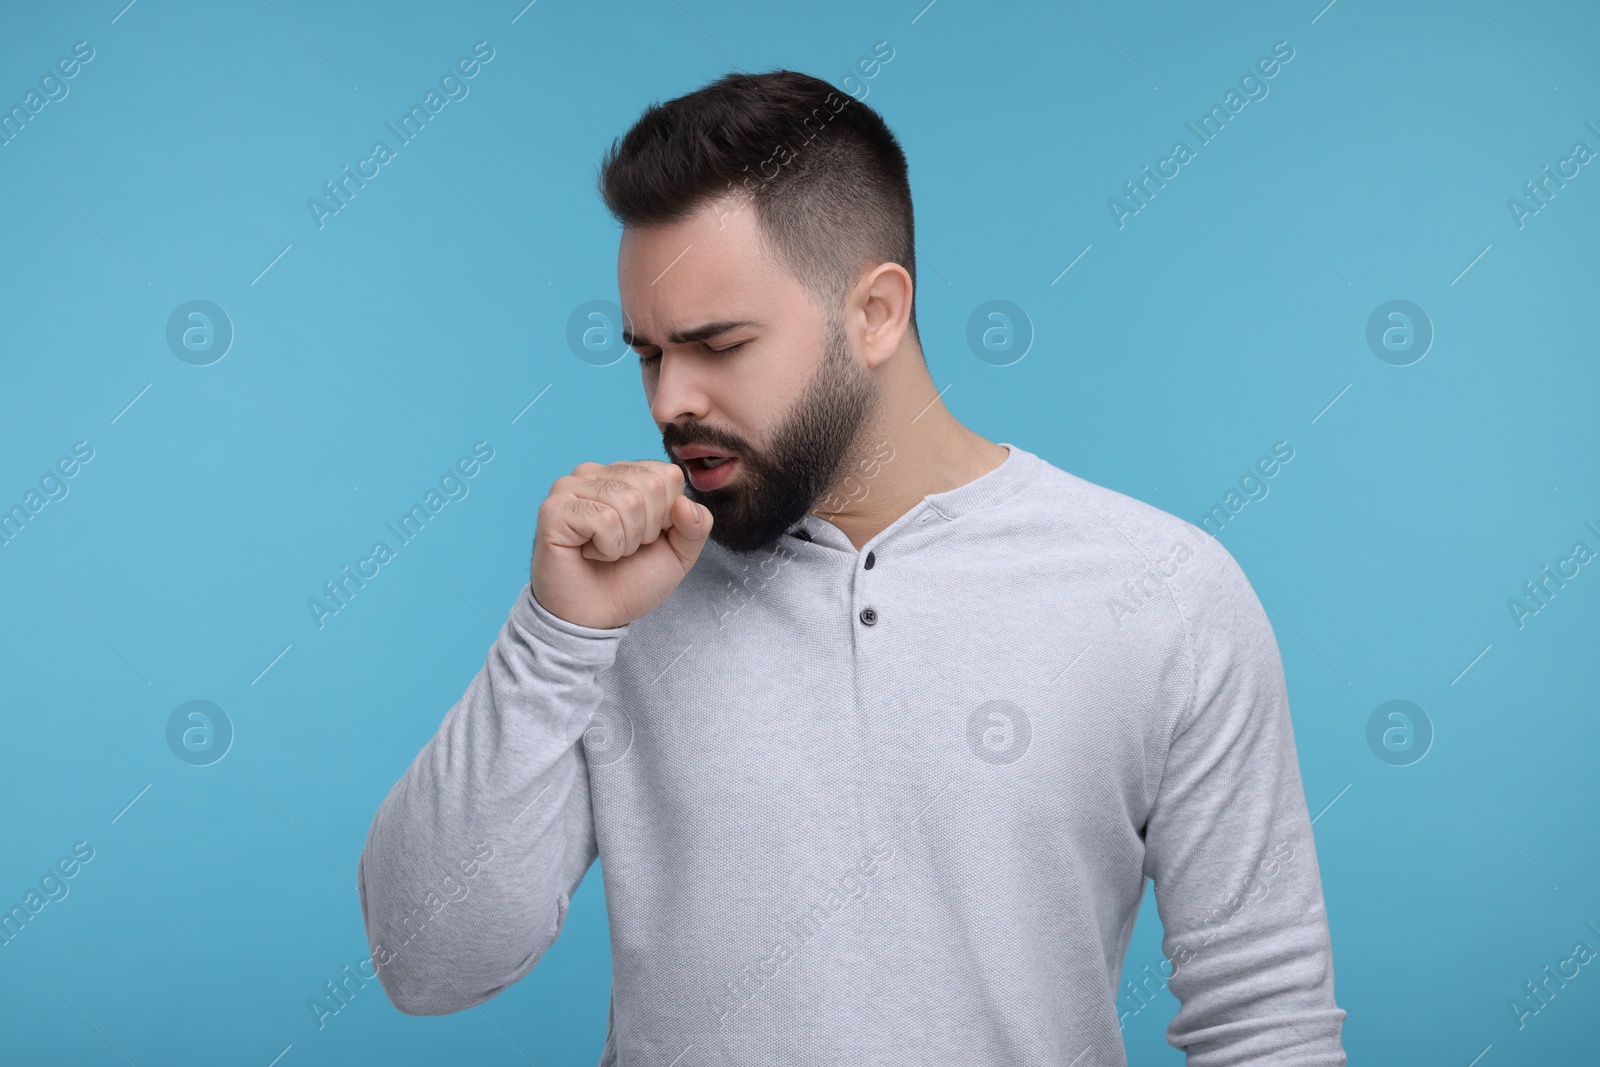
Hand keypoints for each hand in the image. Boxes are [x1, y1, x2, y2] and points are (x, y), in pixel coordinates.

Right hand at [530, 460, 712, 628]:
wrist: (595, 616)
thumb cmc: (631, 581)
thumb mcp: (679, 553)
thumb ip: (697, 525)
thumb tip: (685, 502)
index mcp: (623, 475)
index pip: (668, 474)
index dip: (668, 516)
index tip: (646, 538)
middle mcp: (594, 473)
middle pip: (651, 485)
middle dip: (648, 529)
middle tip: (624, 548)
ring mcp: (570, 488)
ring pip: (629, 501)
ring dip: (627, 541)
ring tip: (606, 551)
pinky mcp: (554, 509)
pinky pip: (604, 519)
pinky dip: (607, 548)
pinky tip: (590, 553)